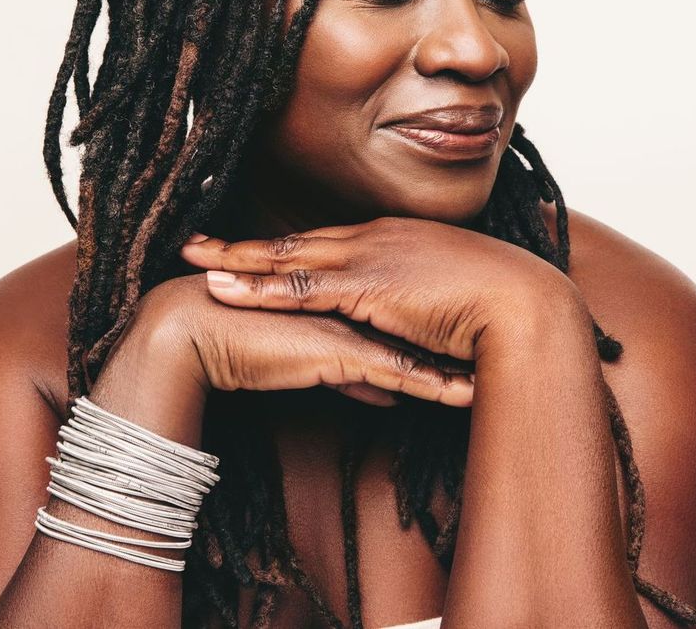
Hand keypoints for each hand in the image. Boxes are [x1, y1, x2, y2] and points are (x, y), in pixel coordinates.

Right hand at [132, 272, 476, 408]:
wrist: (193, 331)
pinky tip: (465, 398)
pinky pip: (398, 371)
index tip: (480, 337)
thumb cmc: (239, 340)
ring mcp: (349, 324)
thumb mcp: (305, 360)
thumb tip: (382, 391)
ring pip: (419, 345)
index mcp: (343, 297)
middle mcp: (352, 303)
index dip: (443, 325)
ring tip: (499, 375)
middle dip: (461, 337)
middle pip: (419, 320)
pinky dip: (434, 385)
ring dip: (459, 361)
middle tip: (503, 347)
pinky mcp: (338, 349)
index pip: (403, 312)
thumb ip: (348, 371)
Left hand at [178, 216, 578, 363]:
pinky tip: (224, 288)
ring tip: (194, 258)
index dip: (283, 246)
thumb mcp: (451, 290)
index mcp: (391, 238)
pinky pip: (300, 288)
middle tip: (198, 239)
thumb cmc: (499, 302)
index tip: (251, 247)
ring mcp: (368, 258)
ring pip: (286, 258)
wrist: (526, 305)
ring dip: (236, 260)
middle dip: (244, 243)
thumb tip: (412, 309)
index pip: (324, 241)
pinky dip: (258, 288)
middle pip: (295, 242)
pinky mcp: (367, 286)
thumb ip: (422, 293)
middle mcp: (373, 239)